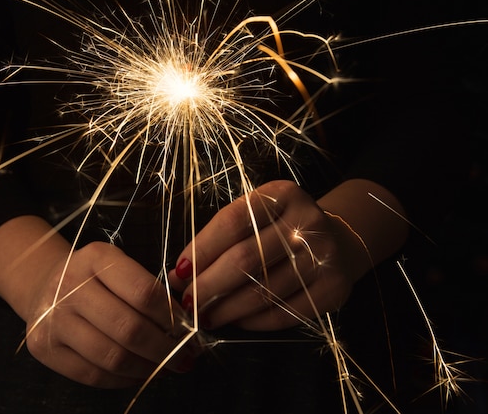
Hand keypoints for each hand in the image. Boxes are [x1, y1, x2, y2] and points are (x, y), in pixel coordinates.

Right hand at [0, 217, 192, 388]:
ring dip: (147, 368)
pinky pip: (92, 375)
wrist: (43, 284)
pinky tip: (139, 374)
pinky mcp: (44, 348)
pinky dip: (123, 380)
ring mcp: (53, 318)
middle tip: (186, 357)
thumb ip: (147, 289)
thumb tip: (185, 327)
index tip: (188, 330)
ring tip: (165, 367)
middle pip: (129, 328)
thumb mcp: (118, 266)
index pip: (144, 293)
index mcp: (95, 258)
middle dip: (166, 349)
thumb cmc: (94, 278)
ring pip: (112, 357)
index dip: (172, 317)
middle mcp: (69, 285)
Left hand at [167, 179, 393, 330]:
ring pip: (262, 291)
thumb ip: (220, 238)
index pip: (232, 221)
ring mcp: (324, 256)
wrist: (339, 241)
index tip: (178, 272)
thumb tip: (179, 274)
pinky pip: (284, 313)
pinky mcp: (334, 289)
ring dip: (225, 309)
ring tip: (203, 316)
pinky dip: (253, 322)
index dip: (201, 250)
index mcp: (283, 194)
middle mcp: (308, 222)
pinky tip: (235, 321)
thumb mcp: (256, 216)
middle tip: (186, 303)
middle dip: (208, 285)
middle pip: (245, 259)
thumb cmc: (280, 228)